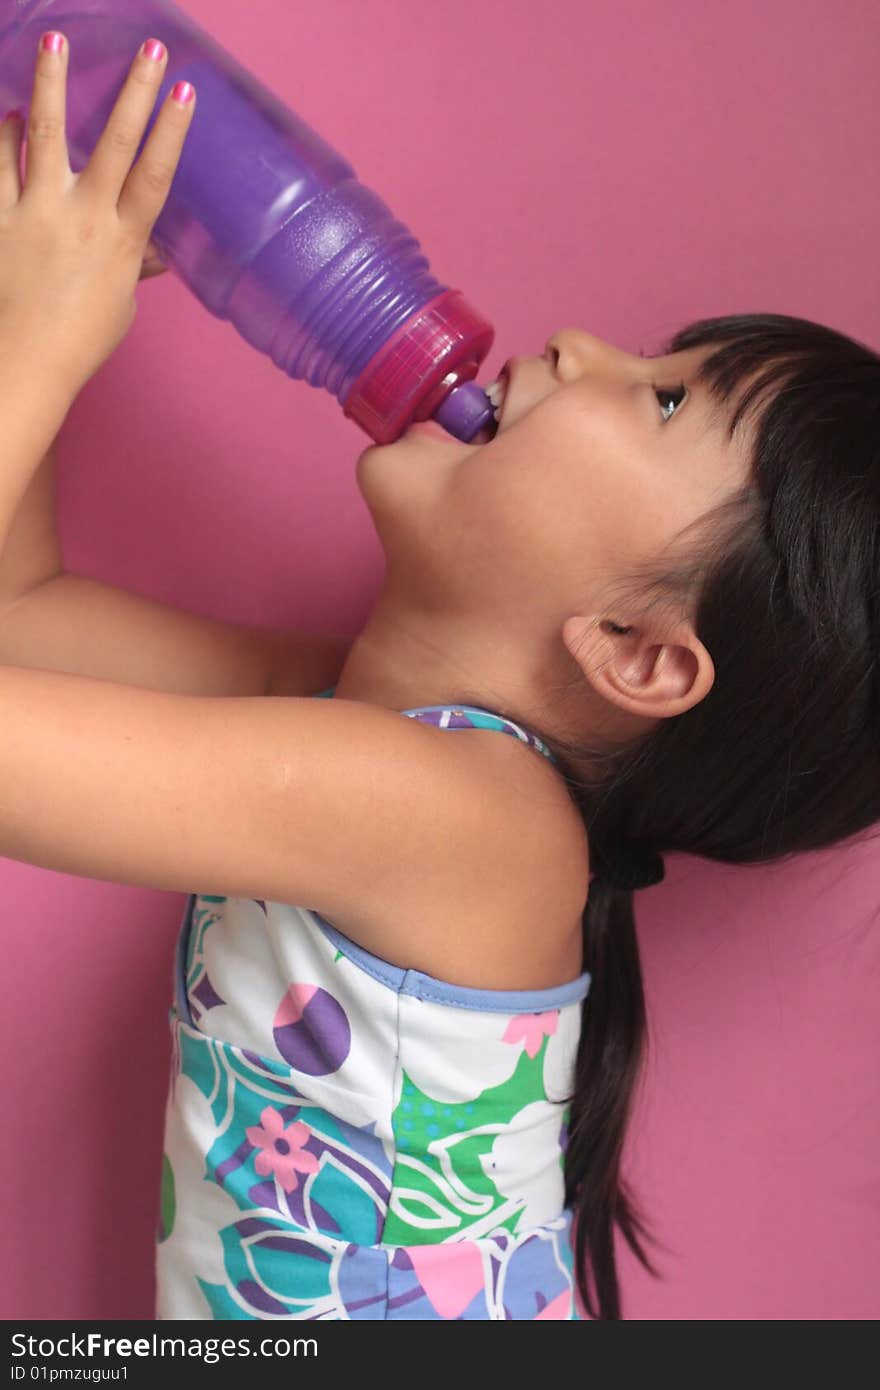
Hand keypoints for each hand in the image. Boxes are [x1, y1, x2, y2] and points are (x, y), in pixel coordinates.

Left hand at [0, 33, 194, 398]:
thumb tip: (151, 253)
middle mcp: (82, 219)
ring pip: (42, 135)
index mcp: (121, 242)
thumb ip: (134, 267)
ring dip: (49, 84)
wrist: (25, 363)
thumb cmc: (79, 342)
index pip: (154, 176)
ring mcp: (37, 214)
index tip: (186, 92)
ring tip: (52, 40)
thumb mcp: (120, 304)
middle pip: (112, 142)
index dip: (172, 132)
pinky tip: (7, 111)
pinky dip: (2, 134)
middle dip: (134, 91)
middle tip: (149, 48)